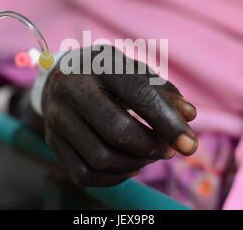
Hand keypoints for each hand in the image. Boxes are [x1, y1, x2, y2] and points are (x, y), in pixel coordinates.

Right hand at [39, 45, 196, 186]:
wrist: (61, 77)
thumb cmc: (108, 74)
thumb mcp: (135, 72)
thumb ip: (163, 91)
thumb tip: (189, 115)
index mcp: (100, 64)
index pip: (139, 94)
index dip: (168, 123)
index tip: (190, 145)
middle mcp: (72, 89)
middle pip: (117, 131)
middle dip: (150, 147)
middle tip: (167, 151)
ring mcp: (58, 116)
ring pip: (100, 157)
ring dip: (134, 164)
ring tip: (147, 156)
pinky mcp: (52, 140)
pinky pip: (83, 174)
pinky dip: (113, 178)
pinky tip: (128, 168)